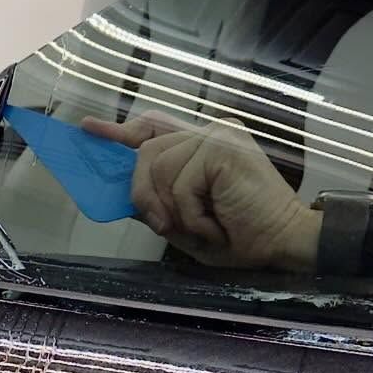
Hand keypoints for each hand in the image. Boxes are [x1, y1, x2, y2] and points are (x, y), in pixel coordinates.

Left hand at [81, 112, 321, 271]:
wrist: (283, 244)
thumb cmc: (240, 236)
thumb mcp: (185, 220)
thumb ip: (155, 200)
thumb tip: (118, 192)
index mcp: (203, 145)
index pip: (153, 128)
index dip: (119, 131)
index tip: (89, 129)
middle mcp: (210, 132)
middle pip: (146, 153)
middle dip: (145, 195)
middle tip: (168, 226)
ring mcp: (217, 136)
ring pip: (158, 169)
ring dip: (174, 211)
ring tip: (203, 227)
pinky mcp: (222, 148)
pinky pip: (180, 184)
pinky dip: (192, 215)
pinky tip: (216, 224)